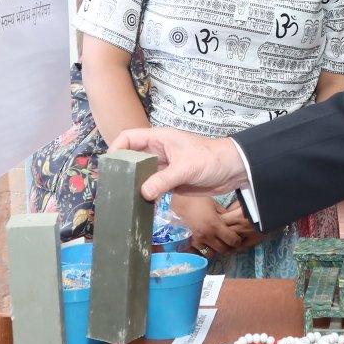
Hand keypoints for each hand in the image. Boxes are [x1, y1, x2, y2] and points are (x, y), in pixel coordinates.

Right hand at [106, 128, 250, 200]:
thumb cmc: (211, 159)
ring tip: (124, 200)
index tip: (109, 165)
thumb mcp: (186, 167)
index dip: (116, 148)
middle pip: (132, 159)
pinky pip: (153, 188)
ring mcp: (164, 167)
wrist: (234, 170)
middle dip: (123, 171)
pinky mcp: (171, 181)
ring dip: (134, 186)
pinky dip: (147, 196)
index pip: (129, 138)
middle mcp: (158, 152)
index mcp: (159, 139)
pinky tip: (142, 206)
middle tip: (113, 187)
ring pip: (142, 176)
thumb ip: (164, 179)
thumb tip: (143, 193)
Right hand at [172, 195, 257, 258]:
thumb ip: (224, 214)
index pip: (232, 240)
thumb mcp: (213, 204)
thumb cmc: (195, 199)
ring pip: (211, 253)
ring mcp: (196, 241)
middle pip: (223, 249)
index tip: (236, 237)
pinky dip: (203, 250)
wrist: (175, 202)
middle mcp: (207, 236)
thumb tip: (231, 220)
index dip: (237, 240)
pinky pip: (198, 252)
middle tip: (227, 241)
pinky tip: (204, 243)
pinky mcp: (187, 243)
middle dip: (228, 246)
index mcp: (215, 225)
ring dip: (215, 249)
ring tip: (215, 243)